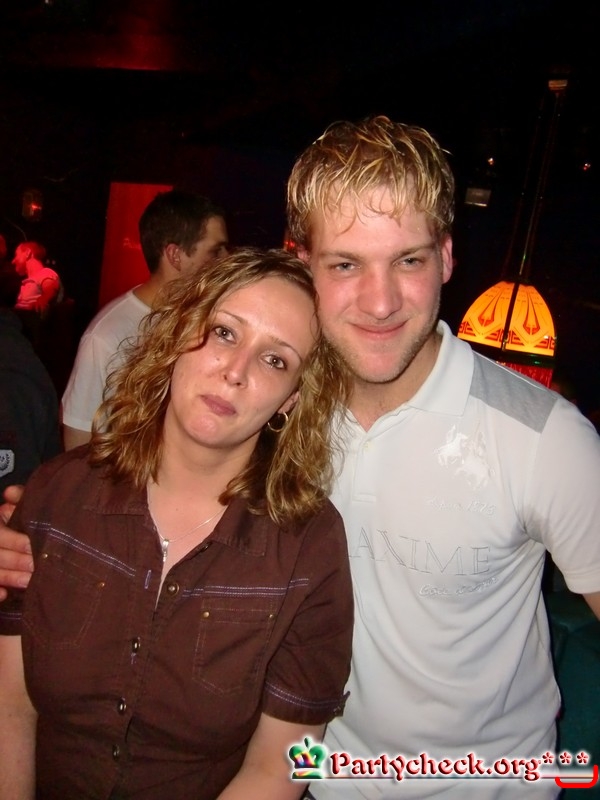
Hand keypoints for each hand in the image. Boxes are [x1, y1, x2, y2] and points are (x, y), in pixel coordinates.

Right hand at [0, 485, 32, 600]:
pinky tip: (4, 595)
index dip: (15, 541)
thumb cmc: (16, 520)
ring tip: (28, 581)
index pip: (0, 534)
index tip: (33, 546)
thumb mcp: (16, 508)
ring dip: (8, 577)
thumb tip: (10, 492)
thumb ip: (18, 499)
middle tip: (36, 567)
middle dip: (16, 561)